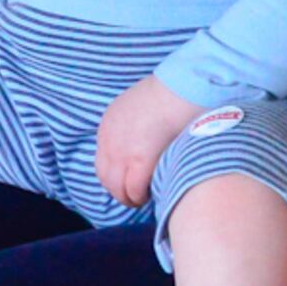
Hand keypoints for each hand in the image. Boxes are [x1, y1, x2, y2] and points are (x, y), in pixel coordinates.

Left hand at [95, 75, 201, 208]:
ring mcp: (122, 152)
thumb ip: (138, 121)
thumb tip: (146, 137)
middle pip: (106, 177)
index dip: (116, 174)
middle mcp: (109, 139)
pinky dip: (141, 196)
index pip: (103, 159)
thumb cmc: (173, 91)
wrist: (183, 86)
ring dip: (130, 197)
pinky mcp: (139, 161)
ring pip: (118, 188)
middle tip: (135, 196)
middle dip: (119, 190)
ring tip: (144, 199)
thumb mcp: (142, 103)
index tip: (128, 180)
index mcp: (108, 123)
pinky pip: (135, 190)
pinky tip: (152, 196)